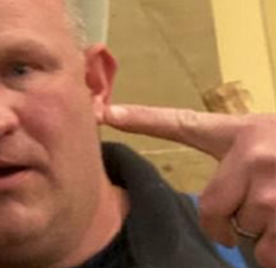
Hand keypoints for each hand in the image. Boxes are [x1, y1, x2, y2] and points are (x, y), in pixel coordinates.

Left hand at [104, 104, 275, 267]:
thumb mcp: (265, 143)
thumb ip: (235, 160)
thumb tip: (207, 190)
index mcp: (240, 133)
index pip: (182, 124)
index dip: (141, 119)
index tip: (107, 113)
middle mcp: (251, 154)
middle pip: (209, 208)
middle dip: (230, 220)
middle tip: (263, 205)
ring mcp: (269, 187)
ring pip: (239, 232)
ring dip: (262, 233)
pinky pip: (265, 252)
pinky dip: (275, 250)